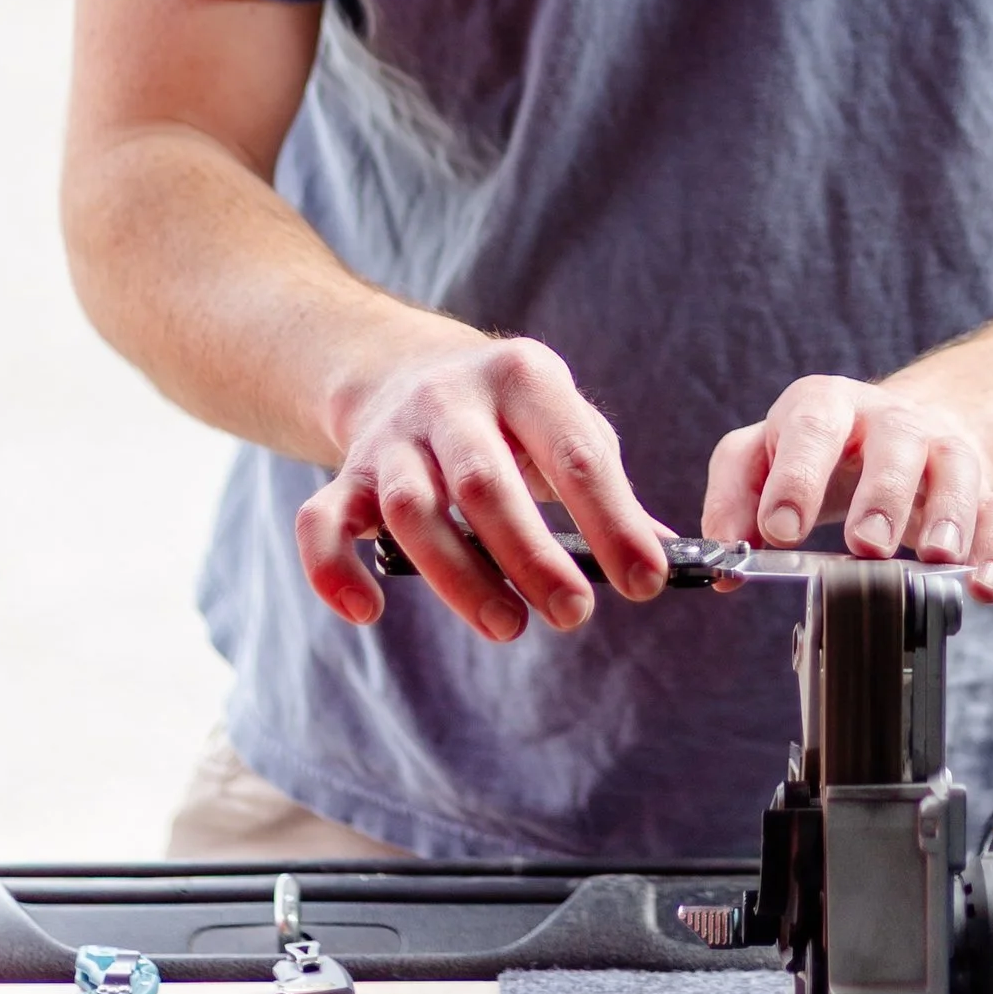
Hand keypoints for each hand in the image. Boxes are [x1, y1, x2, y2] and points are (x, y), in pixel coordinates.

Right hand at [295, 334, 666, 642]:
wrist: (404, 367)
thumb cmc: (512, 416)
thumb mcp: (567, 424)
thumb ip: (609, 486)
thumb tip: (672, 558)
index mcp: (524, 377)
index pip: (575, 452)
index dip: (613, 521)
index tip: (646, 581)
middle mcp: (452, 399)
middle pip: (486, 482)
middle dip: (532, 555)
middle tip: (574, 615)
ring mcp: (393, 436)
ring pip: (410, 508)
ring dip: (458, 575)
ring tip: (509, 626)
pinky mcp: (345, 474)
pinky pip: (321, 521)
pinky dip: (332, 568)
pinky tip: (367, 611)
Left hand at [700, 375, 992, 599]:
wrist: (904, 426)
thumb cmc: (820, 448)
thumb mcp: (765, 457)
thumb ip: (735, 499)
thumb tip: (722, 561)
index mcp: (825, 405)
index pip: (810, 425)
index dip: (796, 476)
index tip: (781, 530)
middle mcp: (889, 420)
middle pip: (894, 442)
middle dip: (882, 494)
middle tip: (866, 545)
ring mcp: (941, 450)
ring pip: (955, 468)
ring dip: (950, 514)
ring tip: (937, 559)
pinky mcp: (981, 487)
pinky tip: (986, 587)